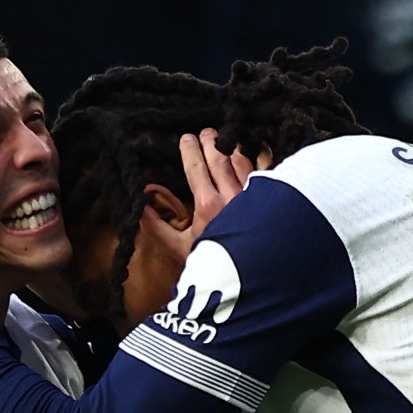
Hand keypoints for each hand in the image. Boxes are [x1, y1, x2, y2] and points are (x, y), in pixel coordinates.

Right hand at [142, 128, 270, 261]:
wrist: (253, 280)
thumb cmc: (214, 266)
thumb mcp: (180, 248)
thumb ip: (157, 227)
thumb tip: (138, 207)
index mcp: (208, 204)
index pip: (196, 167)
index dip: (190, 150)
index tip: (186, 138)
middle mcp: (232, 196)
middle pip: (220, 159)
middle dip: (211, 142)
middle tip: (206, 132)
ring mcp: (254, 197)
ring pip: (243, 161)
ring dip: (234, 147)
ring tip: (227, 138)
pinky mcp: (274, 200)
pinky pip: (268, 170)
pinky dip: (261, 157)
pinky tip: (258, 149)